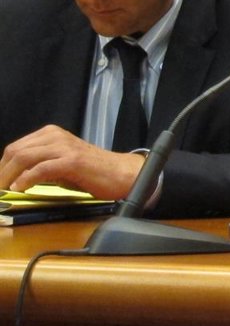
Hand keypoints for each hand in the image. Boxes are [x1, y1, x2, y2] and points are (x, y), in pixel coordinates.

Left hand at [0, 125, 143, 200]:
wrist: (121, 173)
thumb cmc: (92, 171)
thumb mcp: (61, 163)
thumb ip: (40, 164)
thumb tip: (14, 178)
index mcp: (51, 134)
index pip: (15, 148)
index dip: (1, 167)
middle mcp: (56, 135)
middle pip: (15, 151)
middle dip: (1, 172)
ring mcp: (65, 147)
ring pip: (24, 157)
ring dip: (8, 177)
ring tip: (4, 191)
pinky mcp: (72, 161)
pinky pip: (41, 168)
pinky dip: (26, 180)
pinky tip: (20, 189)